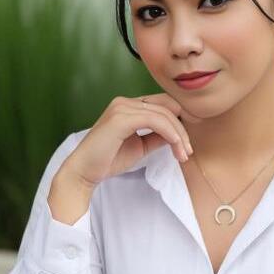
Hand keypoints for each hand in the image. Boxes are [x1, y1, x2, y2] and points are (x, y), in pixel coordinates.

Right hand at [57, 92, 194, 186]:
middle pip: (166, 106)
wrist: (84, 171)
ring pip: (163, 114)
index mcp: (128, 106)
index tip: (187, 143)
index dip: (179, 120)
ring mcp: (122, 107)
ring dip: (178, 135)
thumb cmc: (108, 160)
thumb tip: (177, 135)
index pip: (162, 104)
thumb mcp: (140, 147)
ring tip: (184, 154)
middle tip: (188, 152)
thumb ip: (157, 137)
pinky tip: (175, 147)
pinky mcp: (121, 117)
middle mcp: (125, 102)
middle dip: (182, 129)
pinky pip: (155, 120)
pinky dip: (170, 133)